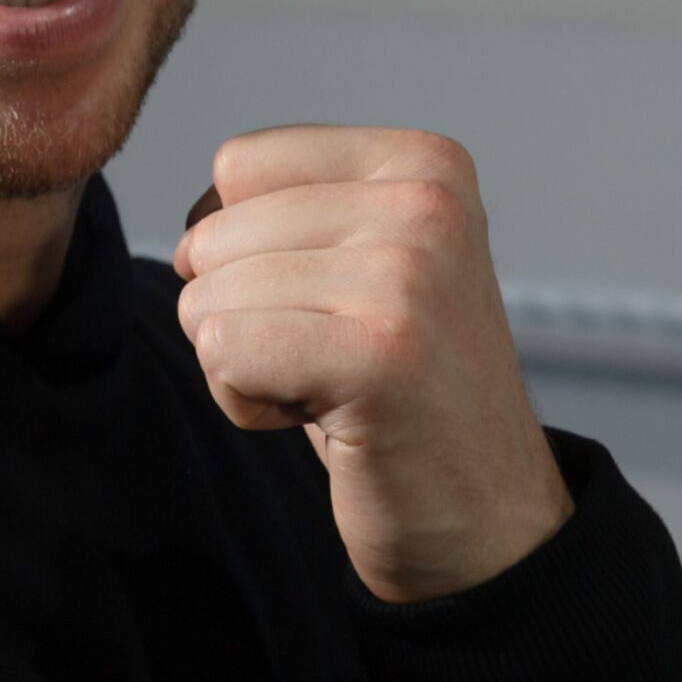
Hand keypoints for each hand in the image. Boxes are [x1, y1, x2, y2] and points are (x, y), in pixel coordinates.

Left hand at [172, 125, 572, 604]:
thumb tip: (192, 217)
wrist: (489, 519)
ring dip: (244, 365)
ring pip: (207, 297)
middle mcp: (425, 202)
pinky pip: (221, 352)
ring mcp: (407, 275)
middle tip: (332, 360)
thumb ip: (291, 209)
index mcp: (423, 161)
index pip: (237, 165)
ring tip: (332, 389)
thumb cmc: (400, 390)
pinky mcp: (379, 354)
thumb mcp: (364, 263)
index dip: (243, 248)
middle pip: (212, 235)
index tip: (323, 304)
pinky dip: (243, 401)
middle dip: (241, 314)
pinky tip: (320, 419)